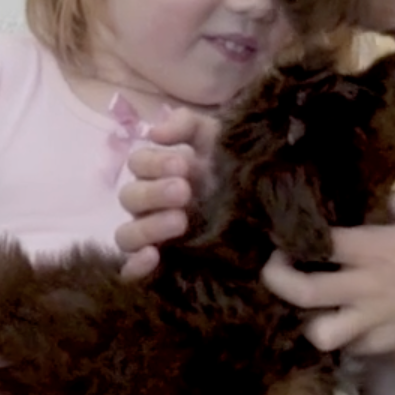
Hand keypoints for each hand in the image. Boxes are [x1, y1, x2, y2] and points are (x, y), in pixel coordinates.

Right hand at [114, 109, 222, 277]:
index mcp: (158, 173)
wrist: (269, 209)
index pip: (138, 164)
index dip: (155, 163)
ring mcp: (153, 237)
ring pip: (126, 235)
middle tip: (185, 191)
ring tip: (180, 222)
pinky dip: (135, 266)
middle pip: (129, 198)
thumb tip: (154, 132)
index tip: (184, 164)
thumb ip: (187, 124)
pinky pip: (130, 270)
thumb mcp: (216, 137)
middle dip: (155, 192)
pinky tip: (153, 257)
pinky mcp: (162, 266)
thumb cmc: (235, 169)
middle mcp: (149, 205)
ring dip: (147, 227)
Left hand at [261, 187, 394, 354]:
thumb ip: (392, 199)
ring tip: (312, 304)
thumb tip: (369, 203)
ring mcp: (372, 321)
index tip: (288, 231)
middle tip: (276, 266)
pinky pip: (348, 346)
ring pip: (319, 333)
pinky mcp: (383, 345)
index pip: (318, 242)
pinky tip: (345, 320)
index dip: (293, 235)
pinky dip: (342, 336)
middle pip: (301, 291)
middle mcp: (365, 287)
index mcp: (374, 250)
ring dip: (307, 318)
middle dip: (276, 278)